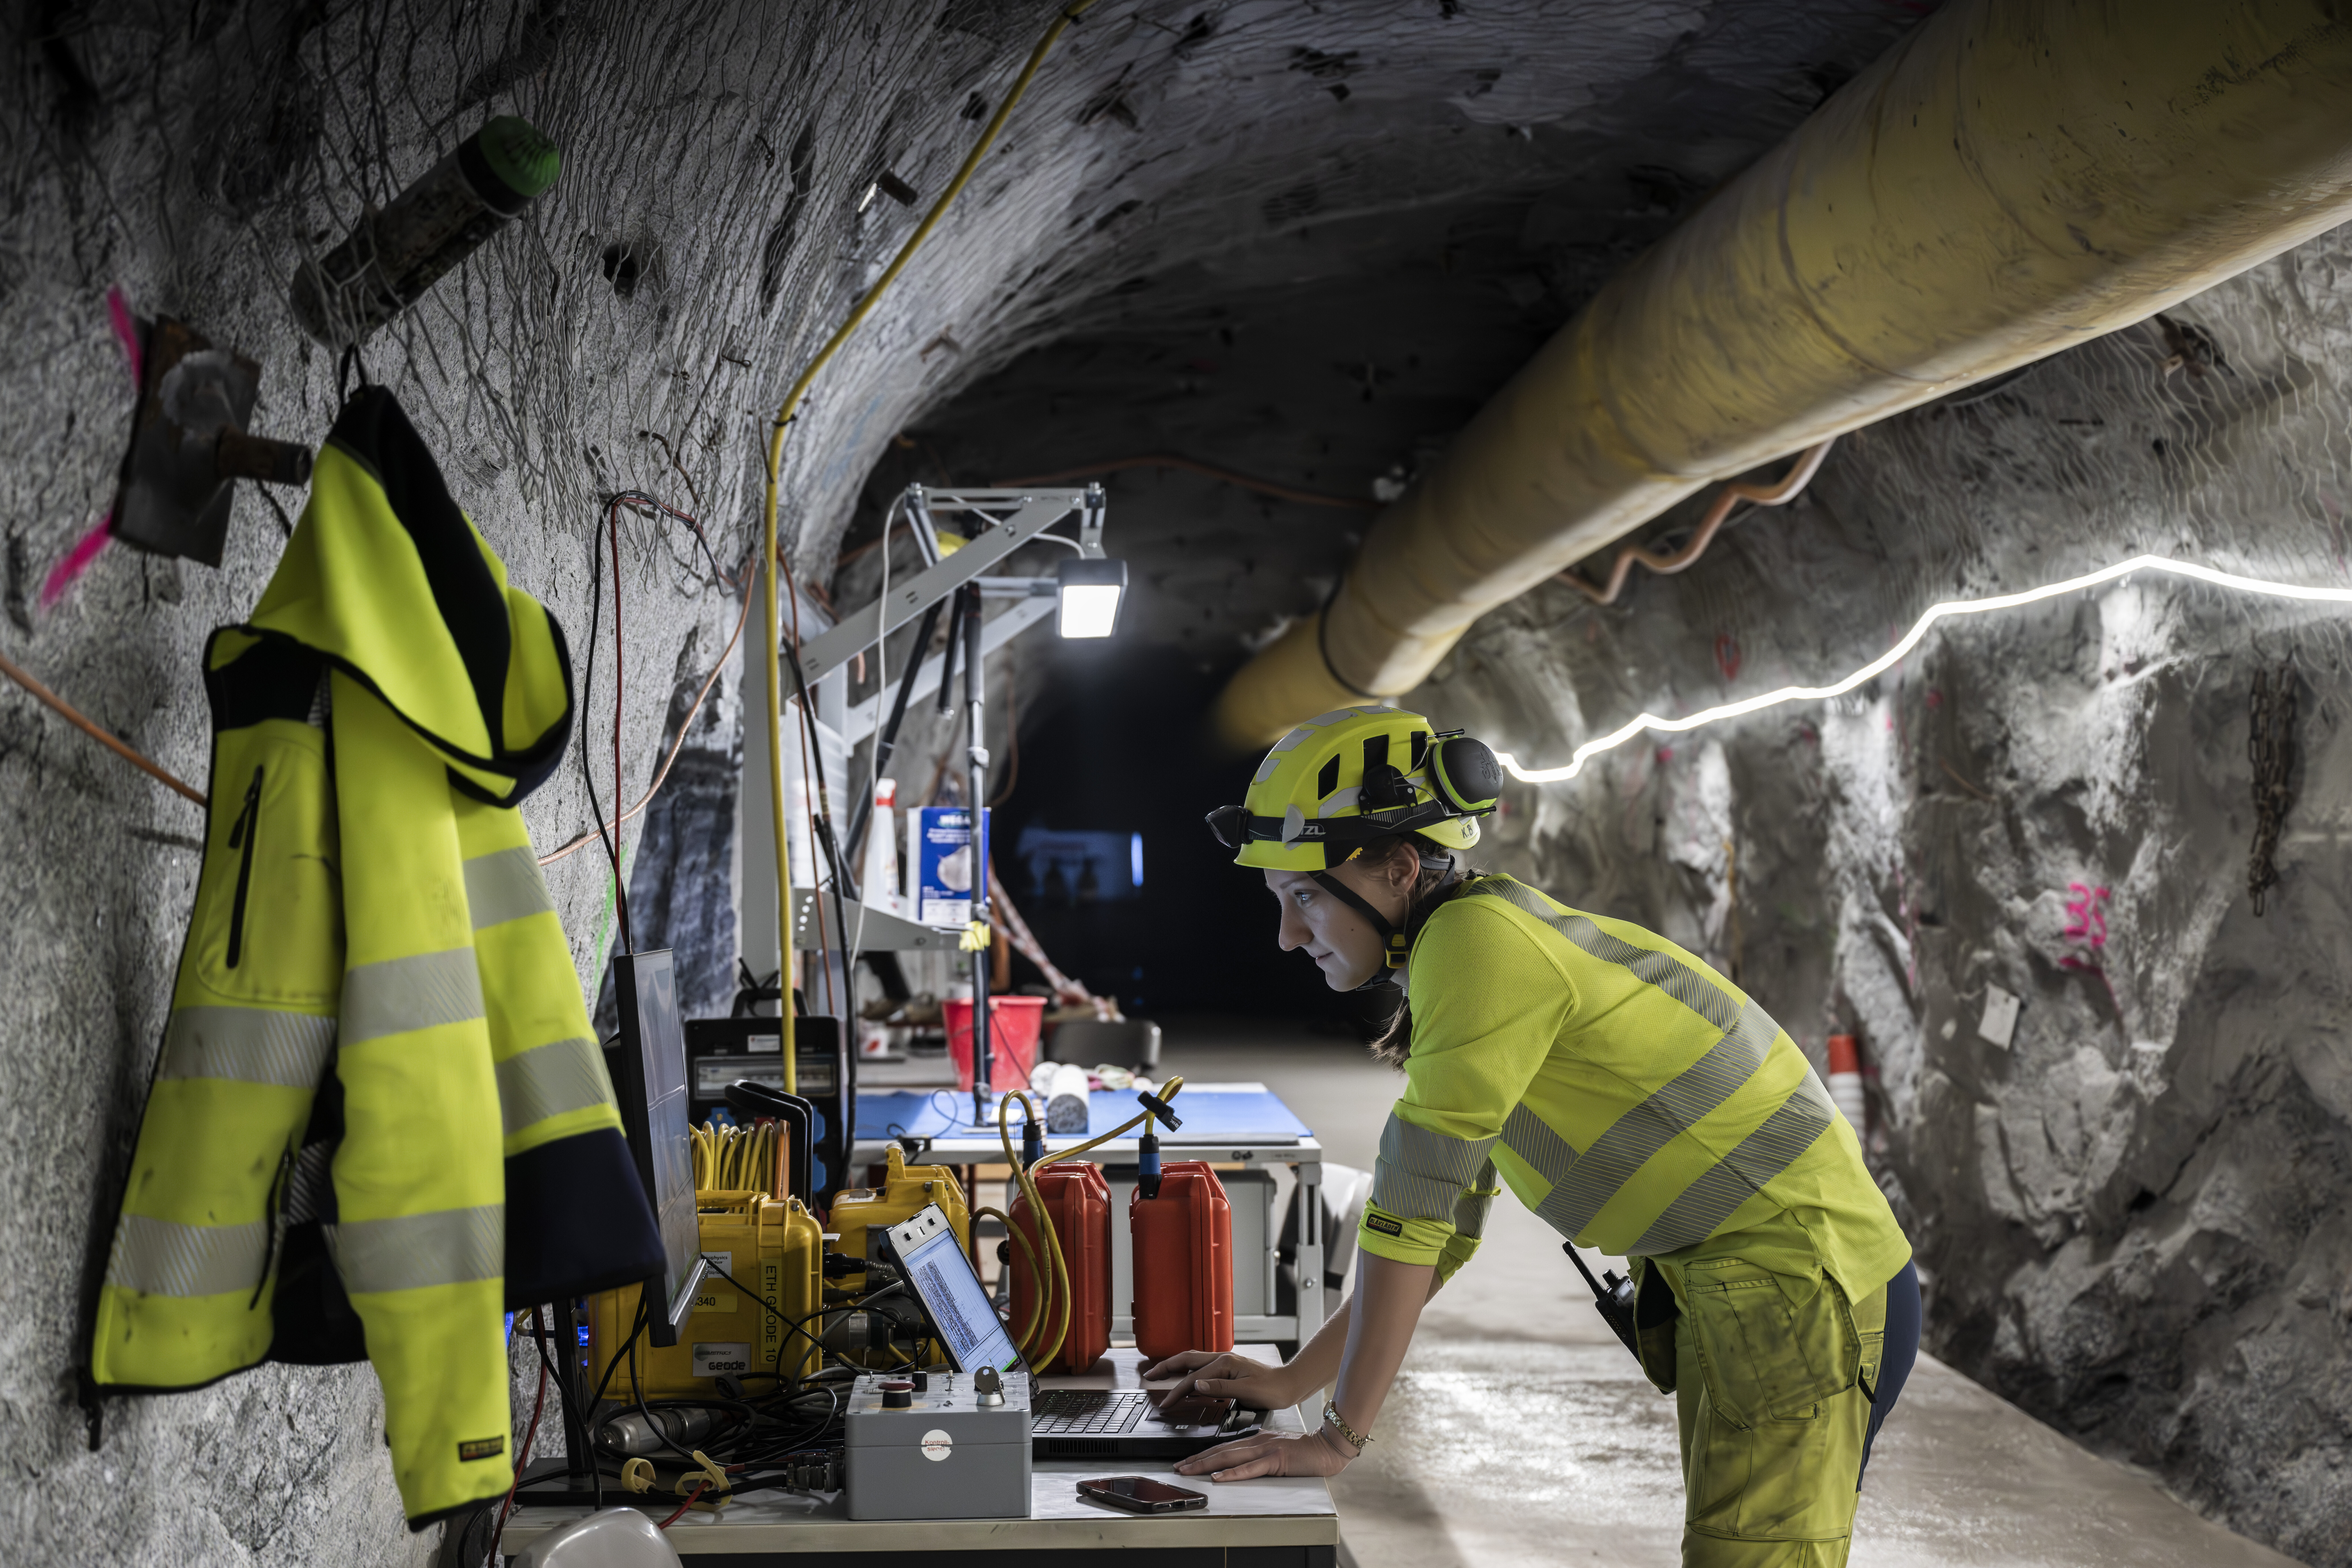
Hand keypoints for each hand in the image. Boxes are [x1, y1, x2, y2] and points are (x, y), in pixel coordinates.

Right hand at [1138, 1348, 1300, 1408]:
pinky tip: (1185, 1380)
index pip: (1193, 1379)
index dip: (1177, 1391)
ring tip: (1160, 1373)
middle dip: (1166, 1367)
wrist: (1289, 1385)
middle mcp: (1222, 1358)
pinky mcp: (1228, 1369)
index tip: (1166, 1404)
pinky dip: (1188, 1372)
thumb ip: (1221, 1388)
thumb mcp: (1248, 1391)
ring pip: (1193, 1362)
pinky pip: (1202, 1368)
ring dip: (1175, 1367)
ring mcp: (1225, 1362)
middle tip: (1149, 1375)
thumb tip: (1196, 1385)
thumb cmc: (1273, 1389)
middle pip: (1187, 1360)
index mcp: (1225, 1362)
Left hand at [1173, 1426, 1353, 1481]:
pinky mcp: (1276, 1460)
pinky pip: (1251, 1468)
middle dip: (1196, 1460)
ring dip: (1207, 1465)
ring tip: (1190, 1470)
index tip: (1186, 1461)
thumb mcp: (1275, 1448)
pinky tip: (1220, 1476)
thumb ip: (1259, 1451)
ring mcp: (1265, 1450)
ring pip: (1230, 1457)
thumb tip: (1244, 1458)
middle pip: (1220, 1451)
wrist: (1326, 1446)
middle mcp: (1257, 1442)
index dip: (1202, 1454)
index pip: (1223, 1447)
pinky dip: (1233, 1473)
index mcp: (1256, 1439)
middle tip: (1178, 1467)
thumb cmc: (1304, 1450)